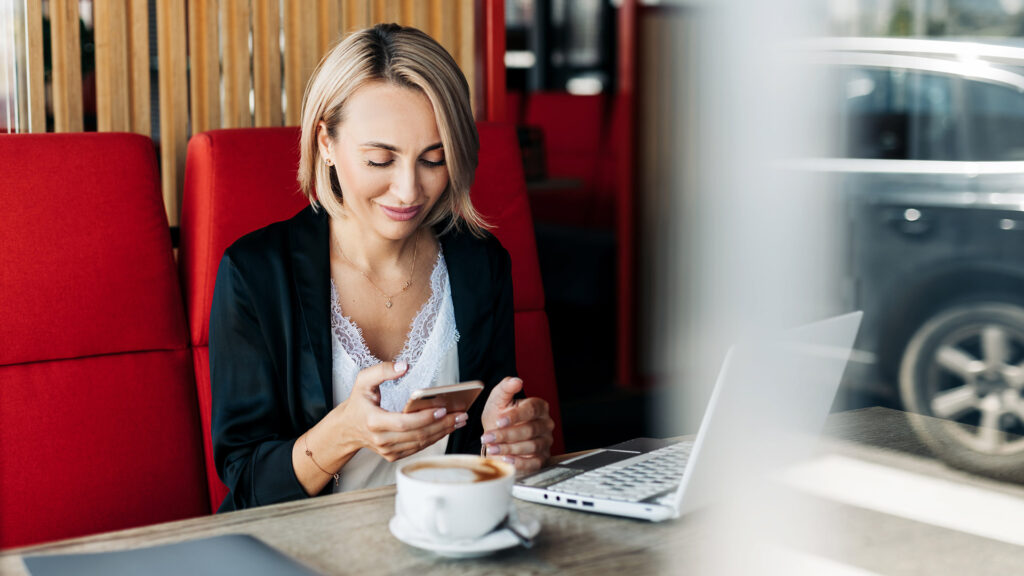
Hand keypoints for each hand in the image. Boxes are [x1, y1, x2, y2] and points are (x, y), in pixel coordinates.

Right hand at [335, 361, 467, 461]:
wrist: (346, 429)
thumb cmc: (358, 402)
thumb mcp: (363, 381)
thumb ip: (382, 370)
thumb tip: (404, 366)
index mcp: (373, 421)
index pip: (403, 423)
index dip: (424, 418)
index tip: (443, 409)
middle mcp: (380, 439)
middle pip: (417, 435)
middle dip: (442, 425)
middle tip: (461, 415)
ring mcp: (387, 450)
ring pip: (420, 443)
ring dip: (442, 432)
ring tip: (460, 420)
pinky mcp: (393, 455)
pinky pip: (418, 447)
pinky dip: (434, 438)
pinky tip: (447, 428)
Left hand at [480, 377, 553, 472]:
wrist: (496, 439)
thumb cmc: (498, 419)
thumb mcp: (497, 401)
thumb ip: (505, 388)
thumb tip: (516, 381)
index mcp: (539, 407)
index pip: (532, 409)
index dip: (515, 416)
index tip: (499, 421)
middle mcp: (545, 424)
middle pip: (531, 430)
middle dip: (507, 434)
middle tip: (488, 437)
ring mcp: (545, 442)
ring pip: (531, 446)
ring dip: (509, 448)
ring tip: (492, 448)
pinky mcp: (541, 458)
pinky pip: (534, 463)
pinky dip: (519, 462)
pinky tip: (505, 459)